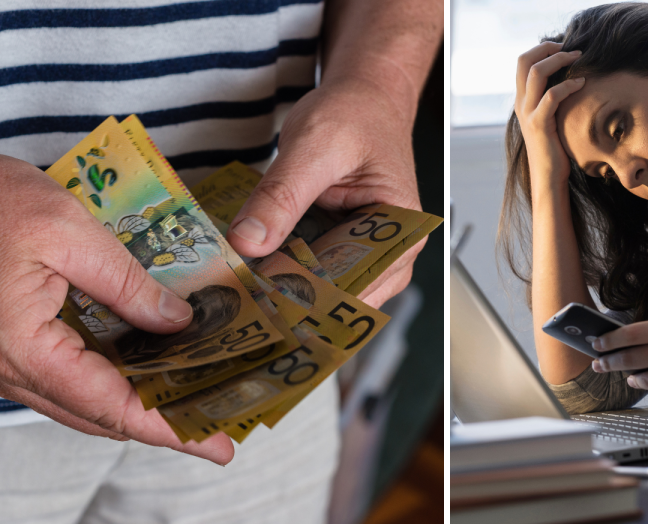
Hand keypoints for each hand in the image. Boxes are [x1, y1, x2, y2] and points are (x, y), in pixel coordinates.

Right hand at [0, 151, 233, 464]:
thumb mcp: (67, 230)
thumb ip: (126, 282)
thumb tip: (177, 324)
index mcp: (25, 348)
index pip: (113, 407)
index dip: (171, 429)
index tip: (219, 446)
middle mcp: (13, 369)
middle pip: (103, 415)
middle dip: (166, 423)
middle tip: (222, 423)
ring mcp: (8, 360)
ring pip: (87, 401)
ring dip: (143, 403)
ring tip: (197, 398)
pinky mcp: (13, 344)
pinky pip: (72, 377)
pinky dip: (118, 378)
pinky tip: (154, 364)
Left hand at [225, 78, 423, 308]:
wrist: (361, 97)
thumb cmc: (357, 115)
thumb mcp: (313, 148)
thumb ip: (281, 196)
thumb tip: (248, 241)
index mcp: (403, 229)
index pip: (358, 283)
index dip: (312, 298)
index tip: (265, 304)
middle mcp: (392, 250)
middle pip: (343, 296)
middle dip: (295, 300)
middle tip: (244, 302)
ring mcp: (368, 253)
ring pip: (327, 289)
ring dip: (288, 289)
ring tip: (245, 290)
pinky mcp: (342, 247)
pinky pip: (316, 271)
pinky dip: (287, 271)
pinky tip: (256, 270)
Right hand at [514, 42, 585, 188]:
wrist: (548, 176)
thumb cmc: (556, 149)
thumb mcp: (552, 119)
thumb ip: (554, 101)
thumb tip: (573, 81)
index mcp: (522, 100)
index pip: (523, 62)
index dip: (542, 49)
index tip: (564, 48)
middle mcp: (521, 103)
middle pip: (524, 61)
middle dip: (548, 48)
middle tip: (571, 48)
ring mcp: (528, 113)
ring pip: (536, 73)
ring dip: (559, 60)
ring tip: (578, 58)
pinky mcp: (539, 124)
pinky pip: (552, 96)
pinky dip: (568, 85)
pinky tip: (582, 83)